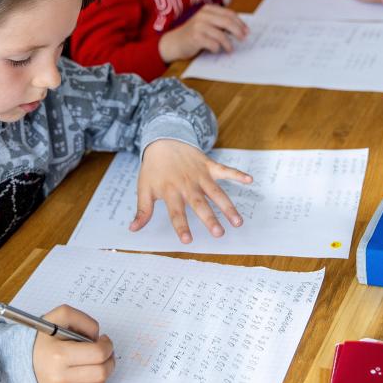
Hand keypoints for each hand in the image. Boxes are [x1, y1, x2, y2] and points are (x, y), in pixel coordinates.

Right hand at [32, 305, 114, 382]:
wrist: (24, 359)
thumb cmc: (45, 337)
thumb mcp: (60, 315)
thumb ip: (83, 319)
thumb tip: (97, 336)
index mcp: (59, 355)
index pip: (98, 354)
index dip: (107, 345)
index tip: (103, 339)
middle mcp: (60, 377)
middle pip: (102, 372)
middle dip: (109, 358)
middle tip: (104, 349)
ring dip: (103, 368)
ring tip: (95, 358)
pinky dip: (92, 378)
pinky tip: (84, 368)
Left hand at [131, 139, 252, 243]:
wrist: (163, 140)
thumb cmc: (154, 168)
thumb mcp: (144, 188)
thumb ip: (142, 210)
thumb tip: (133, 229)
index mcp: (170, 191)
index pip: (176, 212)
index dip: (181, 226)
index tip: (187, 241)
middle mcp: (187, 184)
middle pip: (199, 204)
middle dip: (210, 219)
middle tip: (219, 233)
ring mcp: (200, 174)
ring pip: (216, 192)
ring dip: (227, 206)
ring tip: (238, 221)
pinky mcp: (209, 165)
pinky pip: (225, 169)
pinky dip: (237, 174)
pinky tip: (250, 180)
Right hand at [158, 4, 248, 62]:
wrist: (174, 42)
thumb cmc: (193, 34)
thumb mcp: (206, 23)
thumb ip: (220, 23)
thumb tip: (241, 29)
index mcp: (208, 9)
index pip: (229, 14)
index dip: (240, 23)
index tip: (247, 31)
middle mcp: (203, 15)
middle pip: (227, 22)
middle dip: (238, 31)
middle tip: (243, 39)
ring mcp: (198, 26)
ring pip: (221, 35)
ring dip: (228, 44)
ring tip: (230, 49)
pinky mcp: (195, 37)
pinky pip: (213, 44)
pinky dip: (217, 49)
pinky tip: (216, 50)